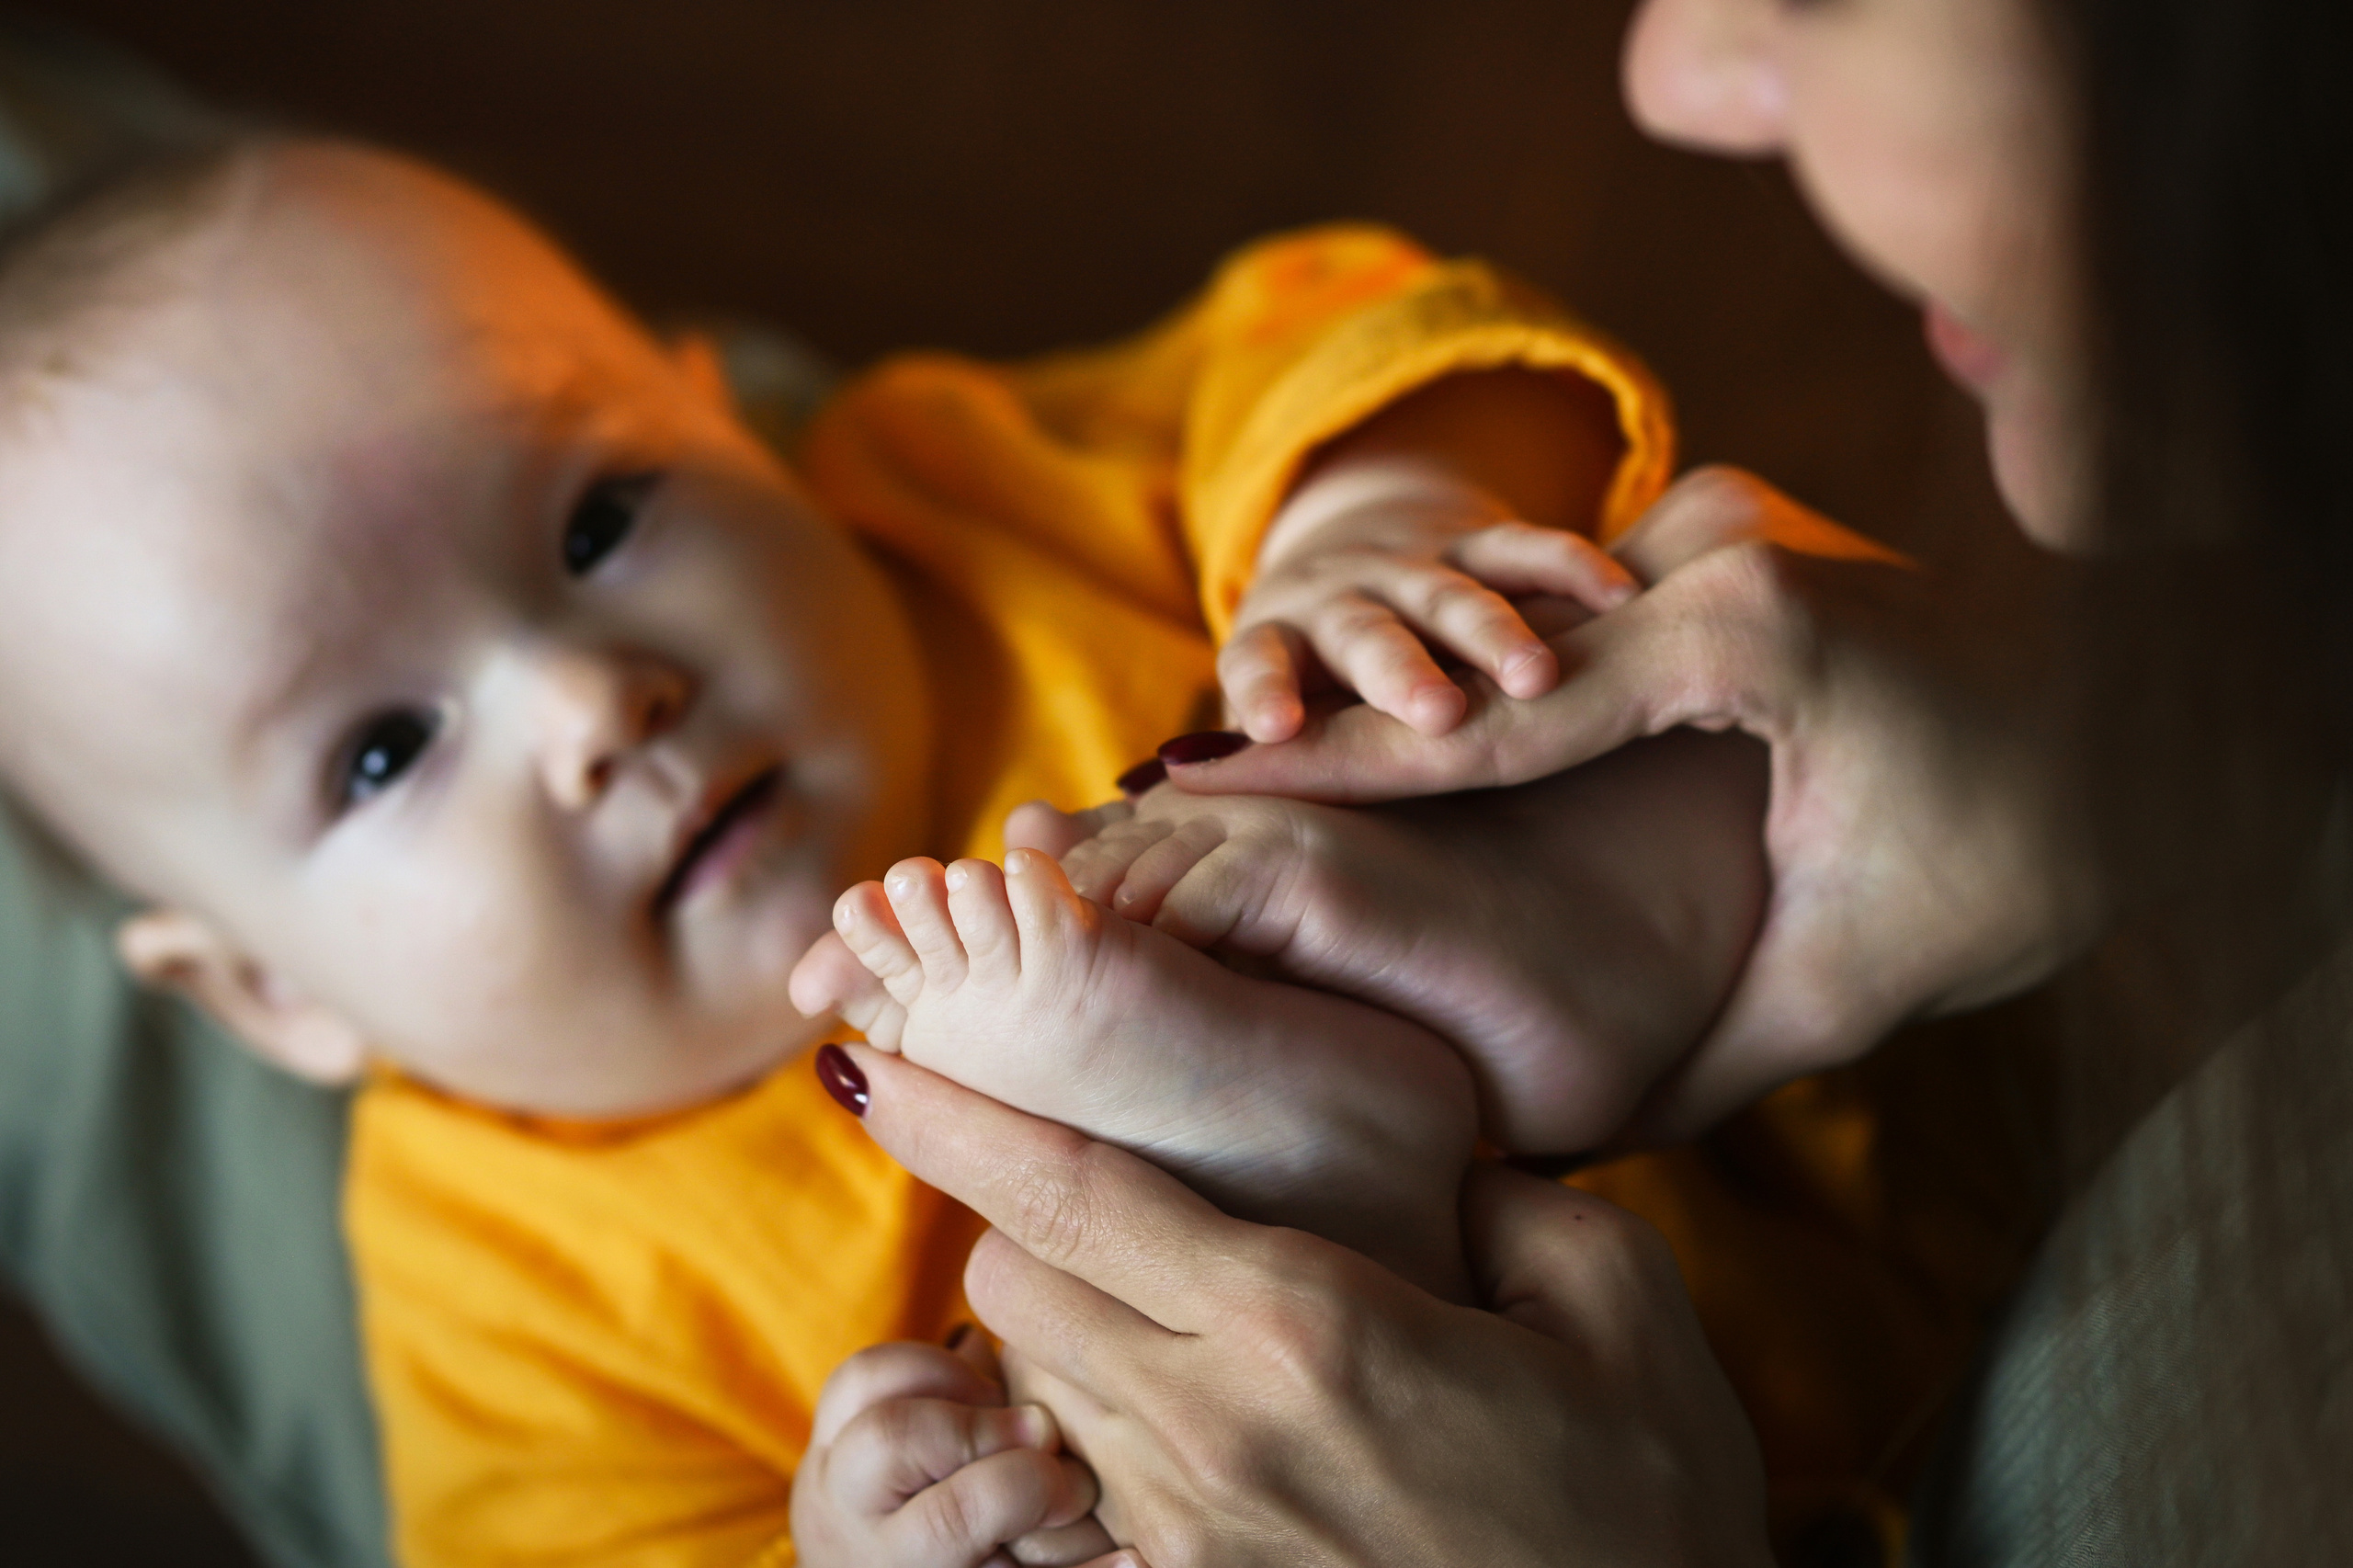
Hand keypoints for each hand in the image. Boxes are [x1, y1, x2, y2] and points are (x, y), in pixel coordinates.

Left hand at [832, 1043, 1772, 1567]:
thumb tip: (1452, 1185)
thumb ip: (1517, 1213)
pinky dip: (1117, 1430)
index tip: (870, 1068)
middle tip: (1093, 1189)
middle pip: (1010, 1290)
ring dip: (1067, 1332)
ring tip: (1180, 1313)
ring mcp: (1191, 1532)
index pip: (1070, 1197)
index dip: (958, 1123)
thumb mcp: (1625, 1318)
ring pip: (1040, 1389)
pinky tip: (1230, 1426)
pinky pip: (1099, 1485)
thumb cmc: (1652, 1513)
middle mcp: (1213, 1432)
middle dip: (1020, 1223)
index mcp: (1304, 1328)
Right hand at [1167, 466, 2100, 1137]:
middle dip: (1329, 723)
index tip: (1204, 793)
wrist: (2153, 710)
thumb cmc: (2033, 846)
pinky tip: (1392, 710)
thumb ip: (1707, 1058)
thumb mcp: (1865, 974)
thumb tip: (1565, 1147)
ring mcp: (1728, 535)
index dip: (1342, 770)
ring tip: (1254, 739)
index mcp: (1739, 645)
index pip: (1491, 719)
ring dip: (1396, 689)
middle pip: (1471, 656)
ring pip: (1516, 625)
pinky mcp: (1738, 545)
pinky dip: (1486, 665)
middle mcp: (1716, 561)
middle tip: (1174, 769)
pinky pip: (1580, 612)